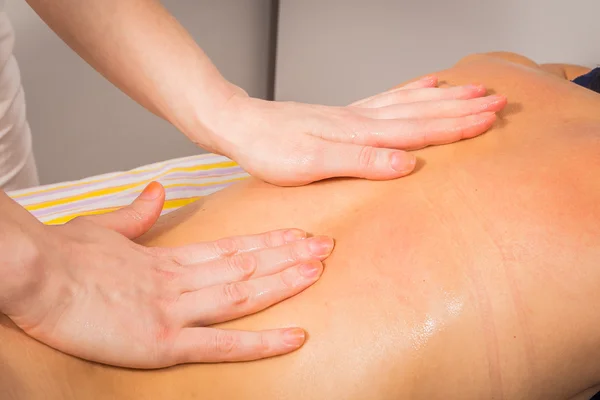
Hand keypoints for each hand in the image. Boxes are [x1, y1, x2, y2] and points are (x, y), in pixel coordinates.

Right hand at [2, 183, 332, 367]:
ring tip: (319, 268)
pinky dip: (262, 342)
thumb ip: (136, 216)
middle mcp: (180, 281)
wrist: (31, 272)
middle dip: (289, 255)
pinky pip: (223, 343)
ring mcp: (175, 310)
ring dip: (284, 281)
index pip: (230, 247)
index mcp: (166, 259)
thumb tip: (154, 194)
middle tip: (327, 244)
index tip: (297, 233)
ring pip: (243, 293)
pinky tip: (295, 336)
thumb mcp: (103, 229)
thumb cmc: (61, 257)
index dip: (267, 241)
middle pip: (246, 265)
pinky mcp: (163, 341)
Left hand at [210, 76, 506, 185]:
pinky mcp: (343, 116)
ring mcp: (354, 115)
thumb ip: (361, 164)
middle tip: (498, 101)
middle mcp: (362, 120)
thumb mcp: (312, 165)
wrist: (241, 126)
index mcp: (360, 135)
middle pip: (422, 112)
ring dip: (444, 99)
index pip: (419, 130)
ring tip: (472, 90)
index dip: (457, 125)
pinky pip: (386, 100)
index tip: (491, 117)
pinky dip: (410, 92)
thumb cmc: (271, 150)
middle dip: (462, 108)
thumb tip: (407, 164)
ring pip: (409, 103)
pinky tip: (423, 86)